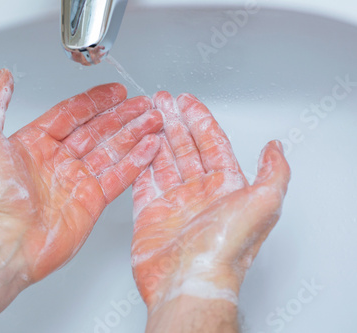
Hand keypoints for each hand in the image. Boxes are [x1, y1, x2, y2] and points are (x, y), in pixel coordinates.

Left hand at [0, 69, 162, 284]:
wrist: (6, 243)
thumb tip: (2, 78)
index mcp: (36, 144)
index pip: (72, 114)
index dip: (95, 101)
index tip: (115, 91)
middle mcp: (59, 161)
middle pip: (98, 130)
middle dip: (123, 115)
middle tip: (143, 104)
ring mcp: (77, 181)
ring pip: (113, 150)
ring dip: (135, 134)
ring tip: (154, 120)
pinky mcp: (92, 201)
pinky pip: (119, 176)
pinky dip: (137, 161)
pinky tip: (150, 146)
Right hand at [131, 92, 290, 311]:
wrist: (189, 280)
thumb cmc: (225, 248)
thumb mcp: (264, 203)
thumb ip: (273, 172)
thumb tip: (276, 148)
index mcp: (226, 188)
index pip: (212, 144)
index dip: (200, 120)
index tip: (188, 102)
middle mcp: (200, 193)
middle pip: (186, 147)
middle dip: (175, 121)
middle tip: (163, 101)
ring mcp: (174, 202)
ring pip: (164, 159)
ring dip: (157, 135)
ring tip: (148, 115)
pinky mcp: (150, 212)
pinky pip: (144, 179)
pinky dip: (141, 160)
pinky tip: (139, 144)